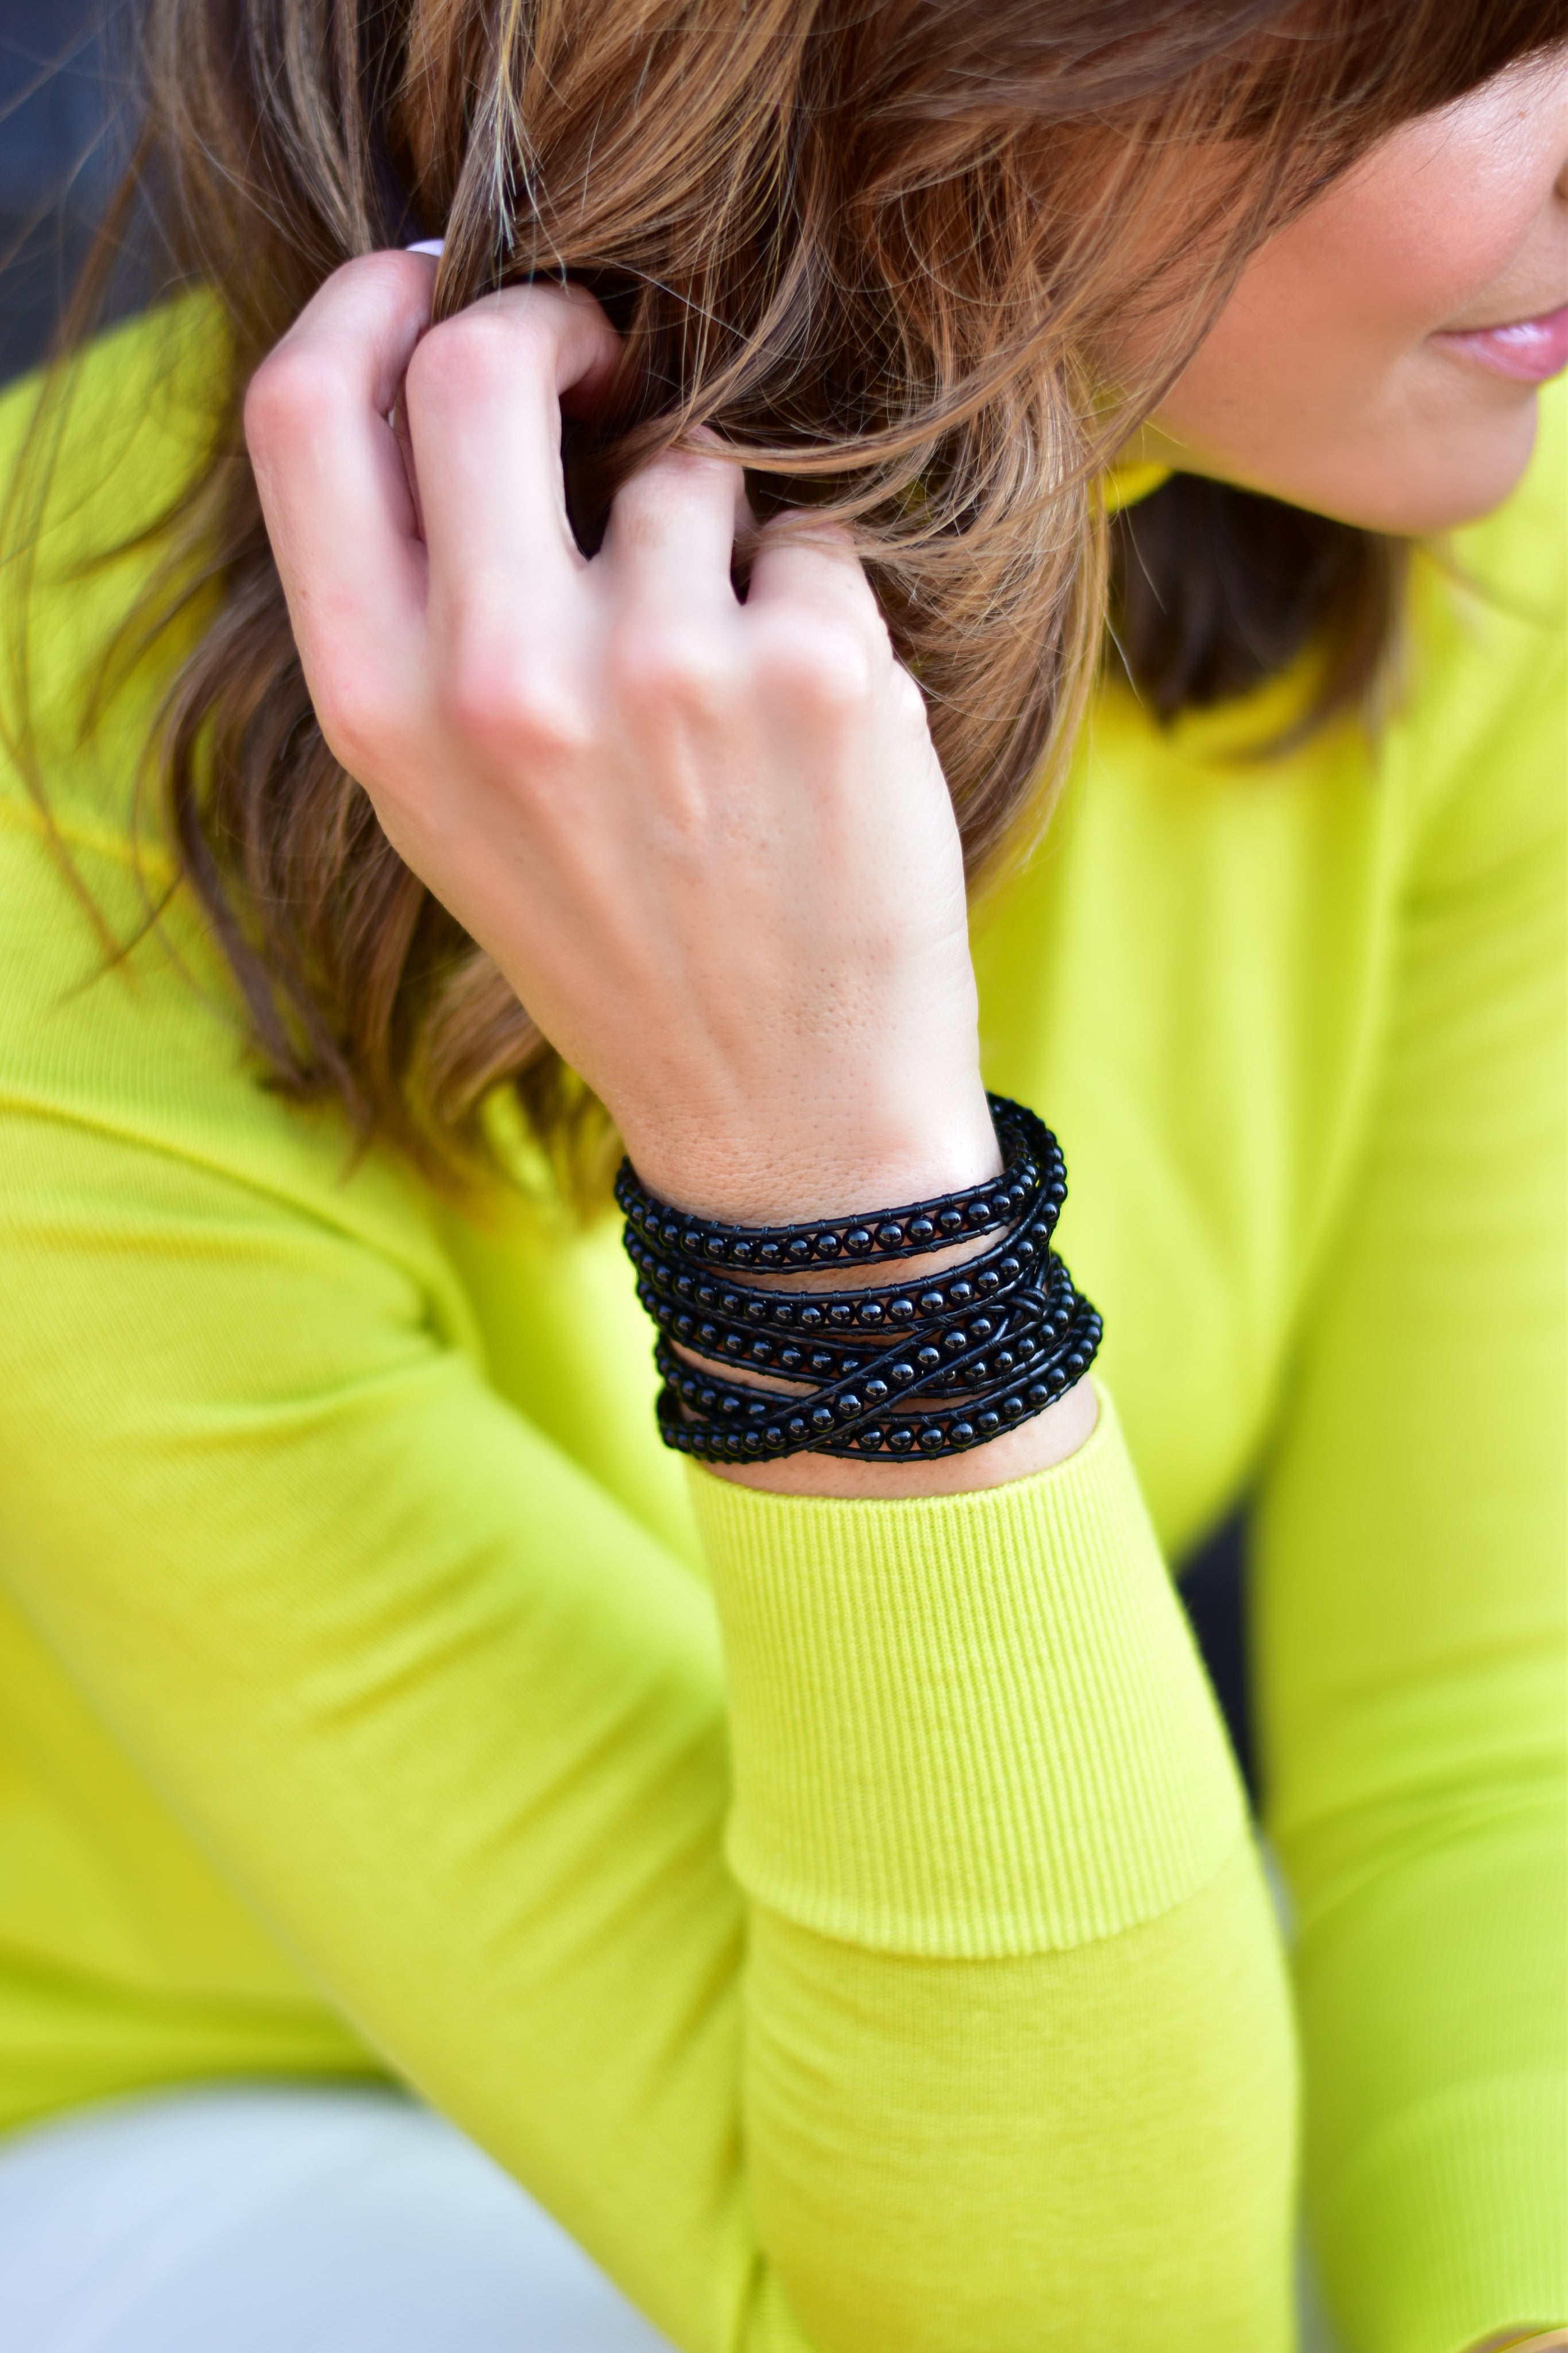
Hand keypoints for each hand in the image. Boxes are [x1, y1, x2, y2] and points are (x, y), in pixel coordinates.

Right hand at [243, 252, 998, 1228]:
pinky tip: (810, 728)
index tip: (432, 277)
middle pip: (480, 360)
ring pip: (689, 459)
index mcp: (384, 712)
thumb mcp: (452, 809)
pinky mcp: (817, 670)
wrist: (786, 1110)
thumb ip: (422, 614)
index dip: (368, 304)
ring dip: (717, 529)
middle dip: (555, 324)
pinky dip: (816, 603)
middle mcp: (504, 680)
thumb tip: (452, 380)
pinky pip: (812, 539)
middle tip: (609, 366)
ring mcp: (667, 669)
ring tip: (729, 680)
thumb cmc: (618, 942)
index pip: (306, 413)